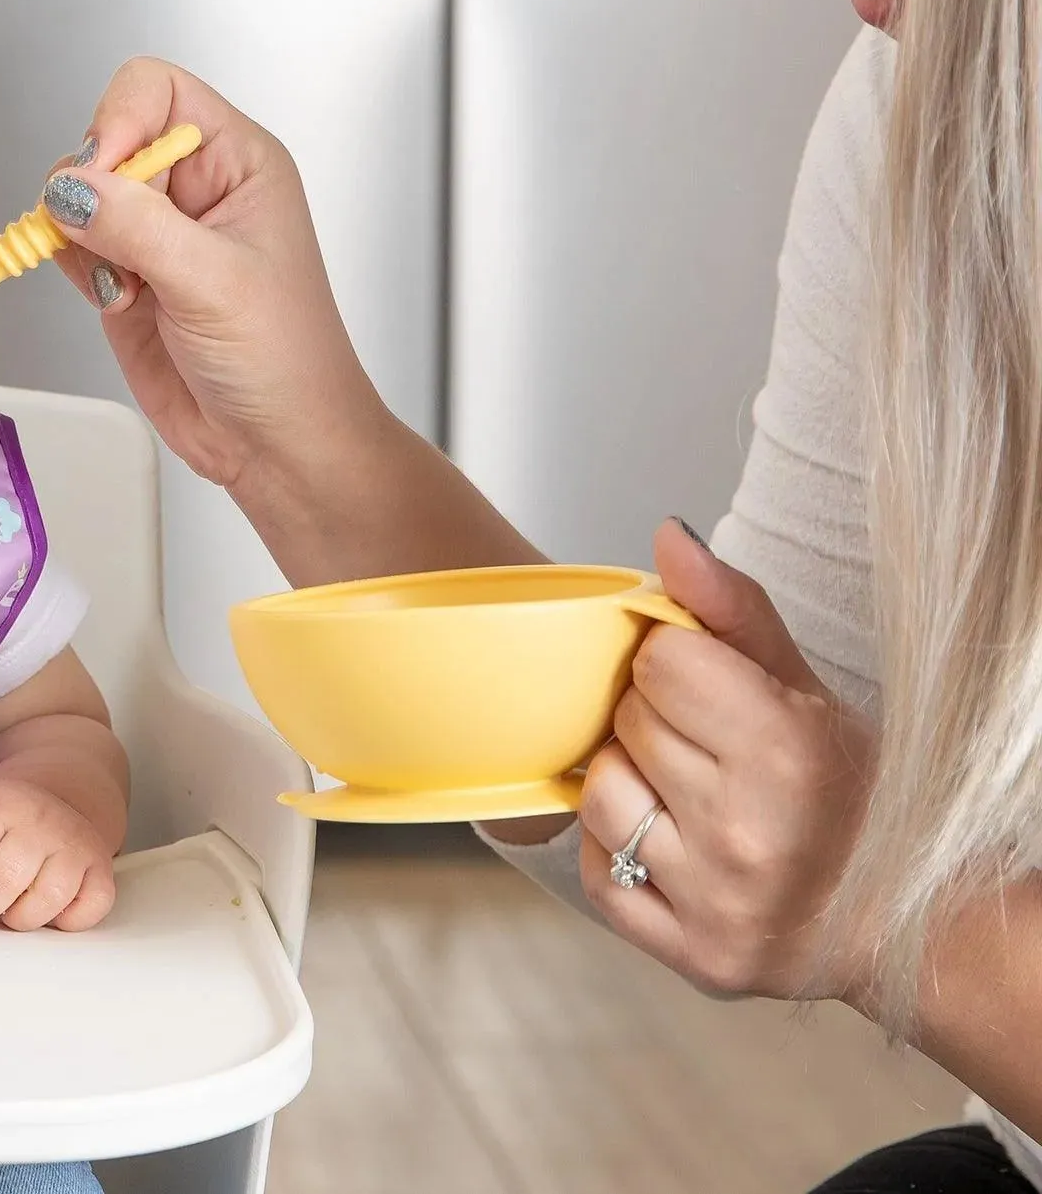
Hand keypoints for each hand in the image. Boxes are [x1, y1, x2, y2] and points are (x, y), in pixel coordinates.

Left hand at [0, 777, 116, 930]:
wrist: (56, 795)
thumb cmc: (0, 820)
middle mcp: (39, 820)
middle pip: (1, 886)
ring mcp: (74, 843)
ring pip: (41, 905)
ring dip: (16, 919)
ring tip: (6, 905)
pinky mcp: (101, 867)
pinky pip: (85, 911)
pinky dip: (64, 921)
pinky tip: (47, 906)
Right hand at [43, 58, 374, 490]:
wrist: (277, 445)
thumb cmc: (284, 361)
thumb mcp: (213, 282)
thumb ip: (137, 226)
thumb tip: (68, 187)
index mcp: (236, 160)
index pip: (154, 90)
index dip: (118, 120)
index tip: (103, 176)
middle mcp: (194, 185)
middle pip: (105, 137)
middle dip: (93, 188)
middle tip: (115, 245)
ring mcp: (155, 230)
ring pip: (78, 193)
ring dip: (82, 236)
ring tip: (128, 286)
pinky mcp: (124, 273)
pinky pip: (71, 244)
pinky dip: (77, 270)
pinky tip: (119, 304)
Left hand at [577, 521, 875, 1000]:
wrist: (895, 923)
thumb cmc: (846, 789)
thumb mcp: (802, 687)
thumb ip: (729, 607)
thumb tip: (666, 536)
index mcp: (784, 754)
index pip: (657, 661)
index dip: (677, 667)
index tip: (712, 692)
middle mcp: (746, 834)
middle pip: (627, 721)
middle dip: (657, 723)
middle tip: (712, 751)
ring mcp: (715, 903)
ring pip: (599, 792)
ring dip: (630, 783)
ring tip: (689, 796)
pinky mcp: (690, 957)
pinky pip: (597, 868)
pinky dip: (618, 851)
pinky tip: (673, 846)